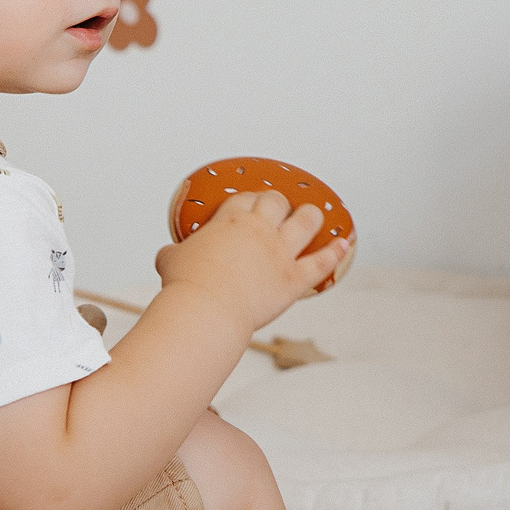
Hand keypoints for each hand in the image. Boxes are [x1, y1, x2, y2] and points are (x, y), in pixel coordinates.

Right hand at [153, 189, 348, 334]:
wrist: (206, 309)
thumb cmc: (187, 287)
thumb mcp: (171, 261)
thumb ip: (172, 254)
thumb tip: (166, 255)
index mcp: (229, 221)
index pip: (245, 199)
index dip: (250, 200)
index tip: (250, 205)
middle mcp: (258, 230)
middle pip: (275, 202)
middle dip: (277, 203)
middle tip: (278, 208)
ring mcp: (279, 253)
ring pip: (305, 222)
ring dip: (311, 216)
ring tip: (313, 215)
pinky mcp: (293, 279)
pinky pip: (321, 263)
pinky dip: (335, 252)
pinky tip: (344, 244)